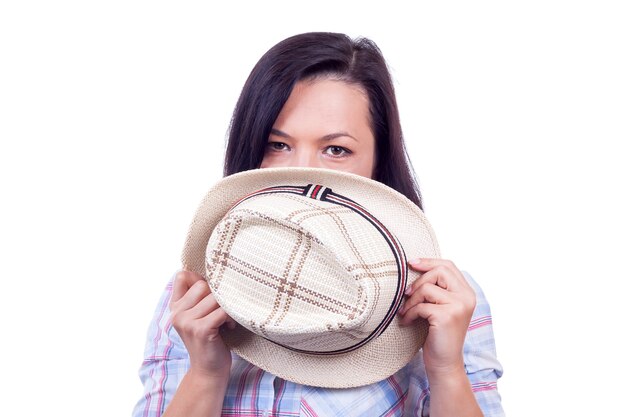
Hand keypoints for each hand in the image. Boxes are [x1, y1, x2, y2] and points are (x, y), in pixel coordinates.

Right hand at [169, 270, 234, 379]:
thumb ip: (199, 296)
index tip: (211, 294)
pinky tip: (230, 326)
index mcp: (175, 307)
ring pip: (215, 297)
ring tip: (227, 319)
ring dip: (227, 306)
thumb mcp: (199, 316)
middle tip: (223, 309)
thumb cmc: (209, 340)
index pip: (182, 275)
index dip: (200, 279)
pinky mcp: (200, 330)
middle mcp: (177, 313)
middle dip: (218, 295)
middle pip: (203, 284)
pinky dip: (231, 316)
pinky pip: (223, 310)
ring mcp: (187, 321)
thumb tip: (215, 272)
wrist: (208, 371)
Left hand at [397, 258, 475, 379]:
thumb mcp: (439, 306)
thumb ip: (436, 288)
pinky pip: (421, 306)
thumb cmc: (437, 333)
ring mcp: (459, 306)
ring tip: (405, 311)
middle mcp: (467, 297)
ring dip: (411, 300)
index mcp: (467, 292)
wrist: (444, 362)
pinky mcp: (447, 316)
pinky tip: (407, 322)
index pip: (448, 265)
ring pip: (427, 288)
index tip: (410, 263)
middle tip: (407, 294)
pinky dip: (410, 313)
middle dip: (418, 281)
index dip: (428, 261)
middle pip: (439, 271)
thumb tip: (414, 264)